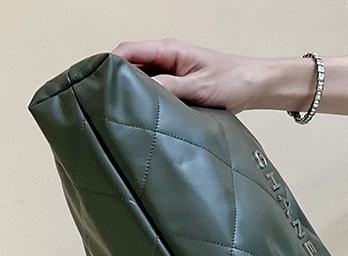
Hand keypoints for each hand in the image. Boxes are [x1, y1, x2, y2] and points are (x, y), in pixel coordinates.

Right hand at [112, 38, 262, 113]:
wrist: (252, 86)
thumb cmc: (231, 81)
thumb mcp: (198, 88)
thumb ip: (170, 88)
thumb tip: (141, 92)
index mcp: (169, 50)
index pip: (128, 51)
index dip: (108, 64)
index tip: (95, 80)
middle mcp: (166, 58)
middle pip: (129, 64)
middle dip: (115, 79)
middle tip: (102, 100)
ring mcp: (169, 72)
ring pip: (139, 78)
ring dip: (130, 91)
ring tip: (118, 108)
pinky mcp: (175, 85)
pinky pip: (152, 90)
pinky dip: (144, 99)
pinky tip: (140, 112)